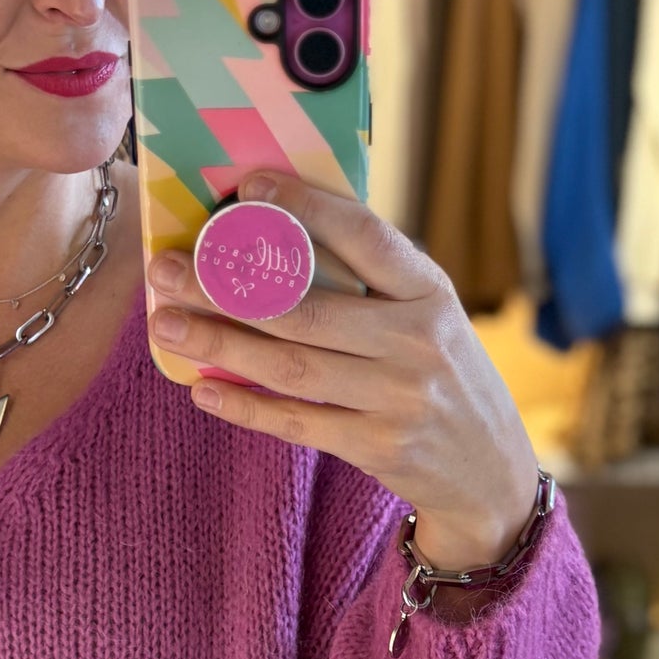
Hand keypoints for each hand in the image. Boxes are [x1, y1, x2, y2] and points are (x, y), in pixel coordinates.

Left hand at [147, 170, 538, 566]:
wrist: (492, 472)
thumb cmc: (442, 378)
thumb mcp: (430, 318)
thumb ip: (374, 284)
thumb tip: (273, 238)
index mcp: (431, 293)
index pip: (363, 235)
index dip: (303, 206)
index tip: (245, 185)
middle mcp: (418, 341)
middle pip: (304, 307)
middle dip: (224, 286)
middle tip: (166, 270)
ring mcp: (400, 398)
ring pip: (290, 365)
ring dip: (219, 343)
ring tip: (166, 325)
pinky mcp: (379, 447)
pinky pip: (296, 421)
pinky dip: (245, 405)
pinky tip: (203, 388)